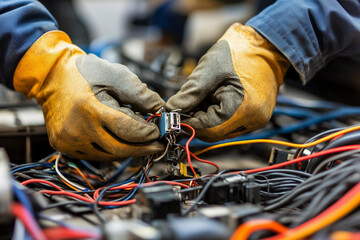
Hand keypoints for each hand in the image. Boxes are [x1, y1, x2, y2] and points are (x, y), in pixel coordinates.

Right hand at [14, 31, 164, 160]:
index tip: (158, 131)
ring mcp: (69, 141)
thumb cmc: (86, 73)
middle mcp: (77, 129)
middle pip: (119, 149)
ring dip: (128, 151)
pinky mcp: (65, 146)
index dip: (147, 133)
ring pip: (108, 156)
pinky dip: (111, 151)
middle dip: (143, 149)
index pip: (126, 130)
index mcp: (90, 108)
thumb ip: (141, 95)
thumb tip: (160, 112)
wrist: (53, 77)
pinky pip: (96, 156)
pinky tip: (119, 142)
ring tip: (140, 142)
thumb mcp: (117, 75)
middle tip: (157, 145)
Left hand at [166, 23, 289, 141]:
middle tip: (186, 105)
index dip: (189, 123)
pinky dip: (217, 114)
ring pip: (221, 129)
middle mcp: (253, 119)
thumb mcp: (209, 70)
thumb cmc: (239, 51)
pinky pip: (230, 122)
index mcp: (244, 108)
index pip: (209, 129)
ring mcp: (256, 119)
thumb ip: (190, 93)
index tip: (175, 115)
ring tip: (203, 96)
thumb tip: (171, 109)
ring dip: (206, 117)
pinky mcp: (255, 115)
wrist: (265, 44)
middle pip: (215, 133)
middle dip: (197, 120)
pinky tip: (214, 97)